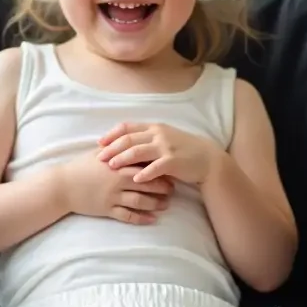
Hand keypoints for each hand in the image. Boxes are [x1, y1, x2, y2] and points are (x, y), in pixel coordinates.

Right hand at [55, 148, 174, 224]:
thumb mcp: (99, 154)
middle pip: (146, 183)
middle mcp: (117, 181)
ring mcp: (113, 196)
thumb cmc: (81, 167)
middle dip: (163, 187)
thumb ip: (117, 149)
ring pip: (140, 201)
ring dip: (155, 203)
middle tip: (174, 189)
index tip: (170, 169)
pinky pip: (128, 216)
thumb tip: (132, 142)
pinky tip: (152, 219)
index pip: (144, 165)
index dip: (159, 168)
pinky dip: (141, 218)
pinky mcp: (107, 210)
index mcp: (117, 164)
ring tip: (166, 204)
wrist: (62, 186)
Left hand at [96, 121, 222, 185]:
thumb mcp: (164, 139)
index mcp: (154, 128)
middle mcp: (158, 135)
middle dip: (112, 148)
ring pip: (139, 151)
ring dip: (123, 159)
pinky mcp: (174, 161)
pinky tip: (135, 179)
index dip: (112, 135)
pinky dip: (144, 173)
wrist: (207, 159)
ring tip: (111, 166)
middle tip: (100, 157)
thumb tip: (124, 144)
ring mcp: (166, 147)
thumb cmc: (183, 150)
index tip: (100, 143)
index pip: (128, 127)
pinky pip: (156, 167)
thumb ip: (147, 139)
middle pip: (129, 139)